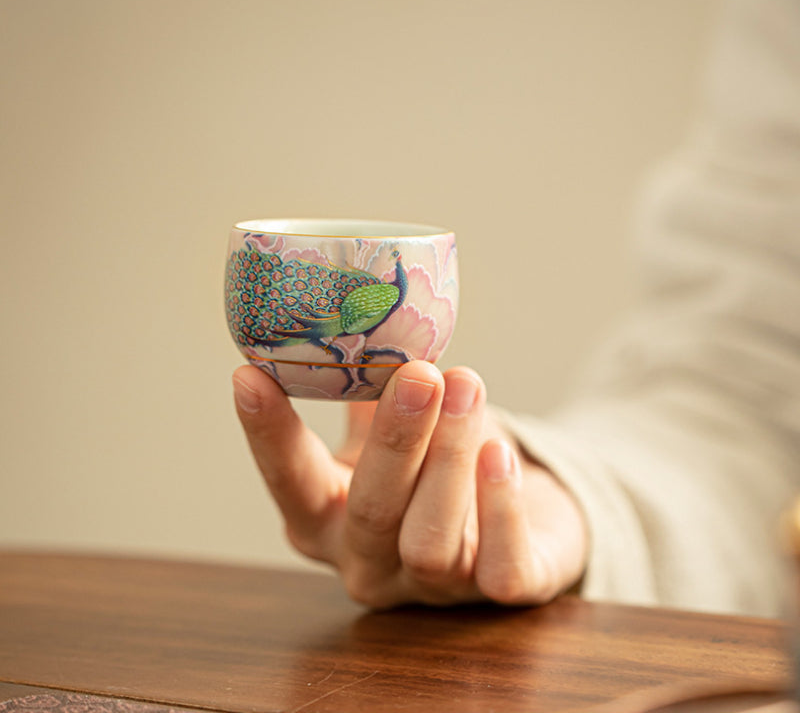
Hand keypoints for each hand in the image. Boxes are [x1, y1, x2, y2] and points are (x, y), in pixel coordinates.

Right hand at [232, 360, 587, 607]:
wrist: (511, 523)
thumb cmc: (433, 468)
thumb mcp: (387, 434)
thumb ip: (369, 390)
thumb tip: (353, 319)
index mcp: (329, 521)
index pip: (291, 484)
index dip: (269, 435)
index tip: (250, 376)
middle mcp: (370, 562)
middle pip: (371, 511)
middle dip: (395, 439)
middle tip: (417, 374)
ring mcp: (432, 587)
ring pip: (431, 539)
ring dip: (450, 457)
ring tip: (465, 384)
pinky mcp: (495, 594)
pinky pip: (500, 568)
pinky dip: (500, 506)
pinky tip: (501, 452)